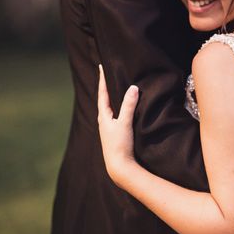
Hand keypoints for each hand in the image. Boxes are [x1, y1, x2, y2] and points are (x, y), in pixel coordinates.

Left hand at [97, 64, 138, 186]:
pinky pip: (114, 115)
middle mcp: (104, 121)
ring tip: (114, 88)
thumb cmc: (120, 145)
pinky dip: (117, 107)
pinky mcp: (115, 135)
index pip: (102, 94)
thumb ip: (129, 105)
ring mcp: (109, 129)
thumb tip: (133, 87)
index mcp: (104, 116)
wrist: (119, 167)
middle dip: (105, 87)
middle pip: (103, 100)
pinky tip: (122, 110)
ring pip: (109, 108)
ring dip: (111, 97)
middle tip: (107, 74)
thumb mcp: (125, 123)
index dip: (102, 80)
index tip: (101, 66)